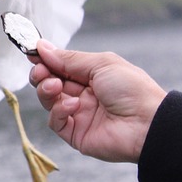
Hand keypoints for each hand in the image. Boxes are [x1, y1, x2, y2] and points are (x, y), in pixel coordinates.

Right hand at [28, 41, 166, 162]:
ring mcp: (78, 115)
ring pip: (48, 101)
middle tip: (41, 70)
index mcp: (91, 77)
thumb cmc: (133, 90)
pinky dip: (59, 111)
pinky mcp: (76, 134)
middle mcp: (83, 95)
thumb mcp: (101, 64)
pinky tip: (73, 105)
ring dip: (46, 90)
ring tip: (55, 85)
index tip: (32, 52)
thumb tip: (42, 47)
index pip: (59, 66)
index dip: (45, 60)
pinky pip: (56, 121)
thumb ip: (69, 59)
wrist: (149, 124)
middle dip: (41, 74)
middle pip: (49, 82)